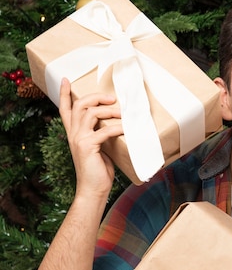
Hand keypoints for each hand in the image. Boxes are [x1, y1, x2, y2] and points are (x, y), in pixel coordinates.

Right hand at [58, 78, 122, 198]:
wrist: (93, 190)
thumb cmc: (98, 170)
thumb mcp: (99, 147)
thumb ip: (101, 133)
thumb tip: (116, 121)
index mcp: (74, 133)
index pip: (65, 109)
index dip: (65, 94)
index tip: (66, 79)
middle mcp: (73, 134)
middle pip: (80, 105)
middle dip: (96, 97)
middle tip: (113, 98)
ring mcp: (78, 139)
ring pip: (90, 113)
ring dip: (109, 111)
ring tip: (124, 113)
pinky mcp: (87, 146)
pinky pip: (104, 130)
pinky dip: (118, 127)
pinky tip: (127, 128)